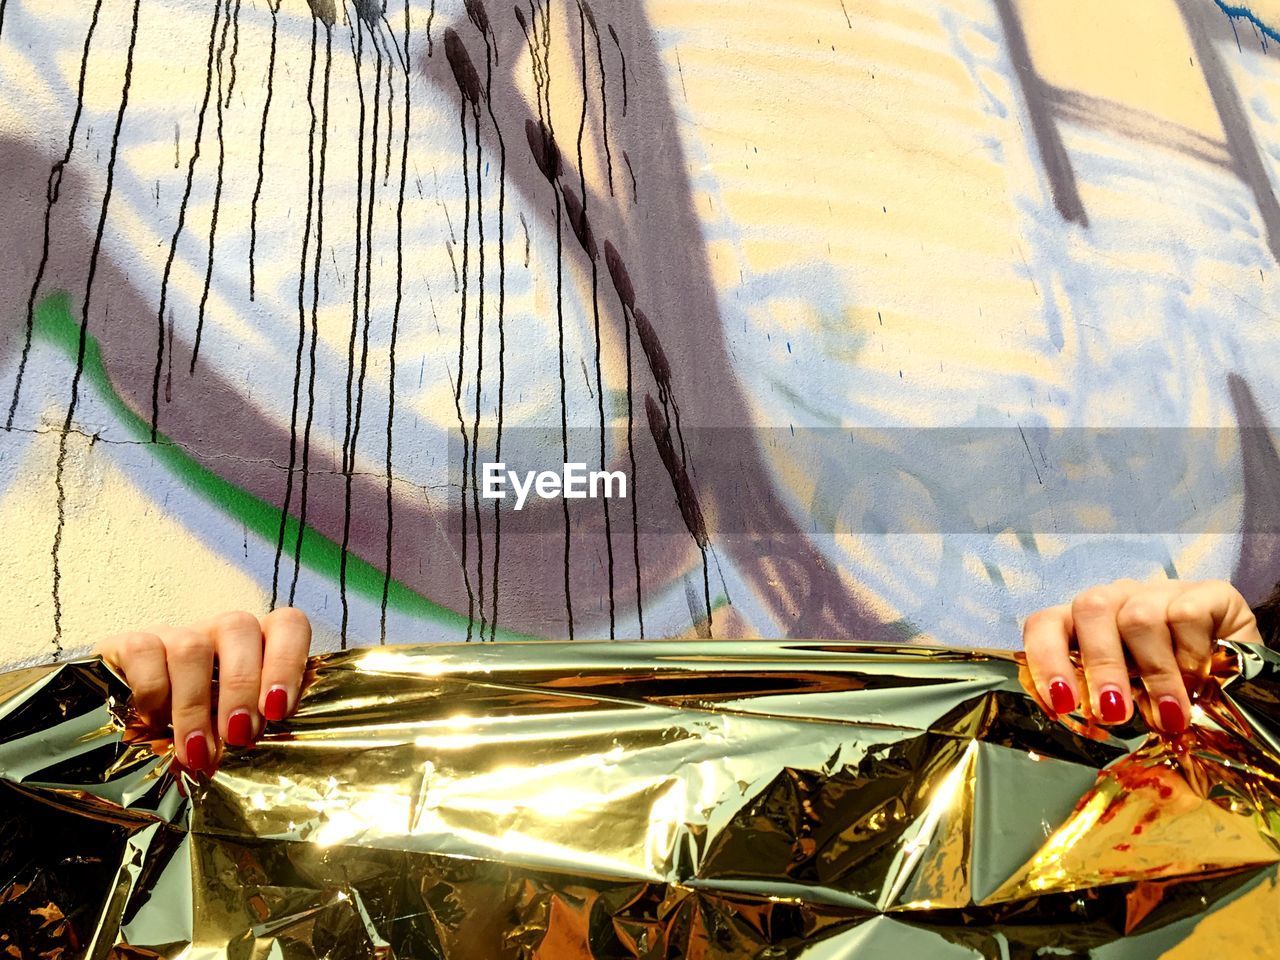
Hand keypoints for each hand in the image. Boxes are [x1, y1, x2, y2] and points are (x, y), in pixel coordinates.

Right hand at [95, 608, 311, 774]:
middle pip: (239, 628)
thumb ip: (257, 729)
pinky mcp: (130, 643)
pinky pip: (145, 652)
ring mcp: (176, 634)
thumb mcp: (233, 728)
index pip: (287, 624)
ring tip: (198, 750)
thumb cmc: (201, 729)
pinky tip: (153, 724)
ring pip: (191, 646)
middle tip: (239, 736)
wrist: (127, 726)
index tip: (279, 709)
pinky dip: (152, 693)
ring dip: (196, 704)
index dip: (287, 661)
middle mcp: (218, 632)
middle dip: (242, 687)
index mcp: (257, 645)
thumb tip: (273, 758)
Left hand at [1021, 579, 1262, 732]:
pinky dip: (1191, 656)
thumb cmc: (1170, 697)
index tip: (1062, 703)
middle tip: (1114, 713)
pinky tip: (1201, 682)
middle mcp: (1118, 599)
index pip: (1045, 623)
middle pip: (1091, 608)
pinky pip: (1187, 615)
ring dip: (1153, 674)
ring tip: (1168, 715)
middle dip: (1100, 666)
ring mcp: (1160, 592)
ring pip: (1139, 616)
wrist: (1243, 681)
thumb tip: (1057, 751)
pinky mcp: (1208, 593)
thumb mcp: (1131, 705)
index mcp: (1084, 625)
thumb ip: (1097, 713)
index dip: (1045, 658)